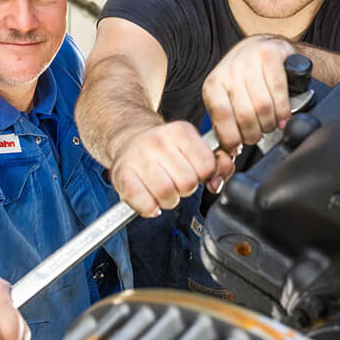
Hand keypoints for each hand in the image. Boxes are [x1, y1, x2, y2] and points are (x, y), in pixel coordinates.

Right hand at [110, 121, 234, 216]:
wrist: (129, 138)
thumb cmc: (165, 148)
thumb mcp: (194, 147)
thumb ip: (217, 163)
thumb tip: (217, 182)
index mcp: (181, 132)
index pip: (207, 167)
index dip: (203, 176)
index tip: (194, 172)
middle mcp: (158, 141)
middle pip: (188, 183)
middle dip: (185, 189)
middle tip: (176, 182)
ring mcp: (138, 157)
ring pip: (167, 195)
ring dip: (168, 201)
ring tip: (163, 190)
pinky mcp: (122, 174)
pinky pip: (145, 204)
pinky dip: (150, 208)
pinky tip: (150, 199)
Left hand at [202, 35, 295, 150]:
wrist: (264, 47)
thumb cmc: (246, 79)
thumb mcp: (228, 98)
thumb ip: (226, 121)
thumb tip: (226, 151)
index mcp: (214, 84)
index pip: (221, 116)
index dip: (232, 137)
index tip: (239, 147)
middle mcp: (229, 70)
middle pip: (245, 115)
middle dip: (255, 133)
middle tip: (259, 134)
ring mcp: (250, 60)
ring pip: (263, 105)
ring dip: (271, 122)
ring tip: (271, 124)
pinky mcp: (271, 54)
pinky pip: (279, 90)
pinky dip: (284, 108)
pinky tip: (283, 115)